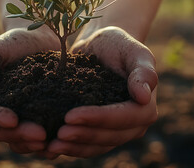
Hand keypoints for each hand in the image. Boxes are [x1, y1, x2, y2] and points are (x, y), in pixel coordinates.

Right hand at [0, 27, 59, 154]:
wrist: (42, 39)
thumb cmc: (15, 42)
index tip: (12, 119)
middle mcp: (0, 112)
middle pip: (0, 133)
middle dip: (18, 135)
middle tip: (39, 135)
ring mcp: (20, 118)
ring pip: (18, 141)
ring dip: (31, 144)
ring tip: (49, 142)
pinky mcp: (40, 119)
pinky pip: (38, 138)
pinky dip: (46, 144)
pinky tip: (59, 143)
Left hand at [46, 26, 157, 157]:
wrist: (98, 47)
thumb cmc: (117, 44)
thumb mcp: (132, 50)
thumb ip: (143, 70)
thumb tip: (143, 97)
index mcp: (144, 107)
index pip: (124, 118)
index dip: (99, 119)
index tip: (71, 116)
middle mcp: (132, 125)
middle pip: (109, 137)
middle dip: (83, 136)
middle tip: (58, 133)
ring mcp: (115, 132)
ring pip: (96, 146)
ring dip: (74, 147)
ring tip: (51, 145)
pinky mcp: (97, 133)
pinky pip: (85, 147)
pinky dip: (69, 148)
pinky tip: (49, 148)